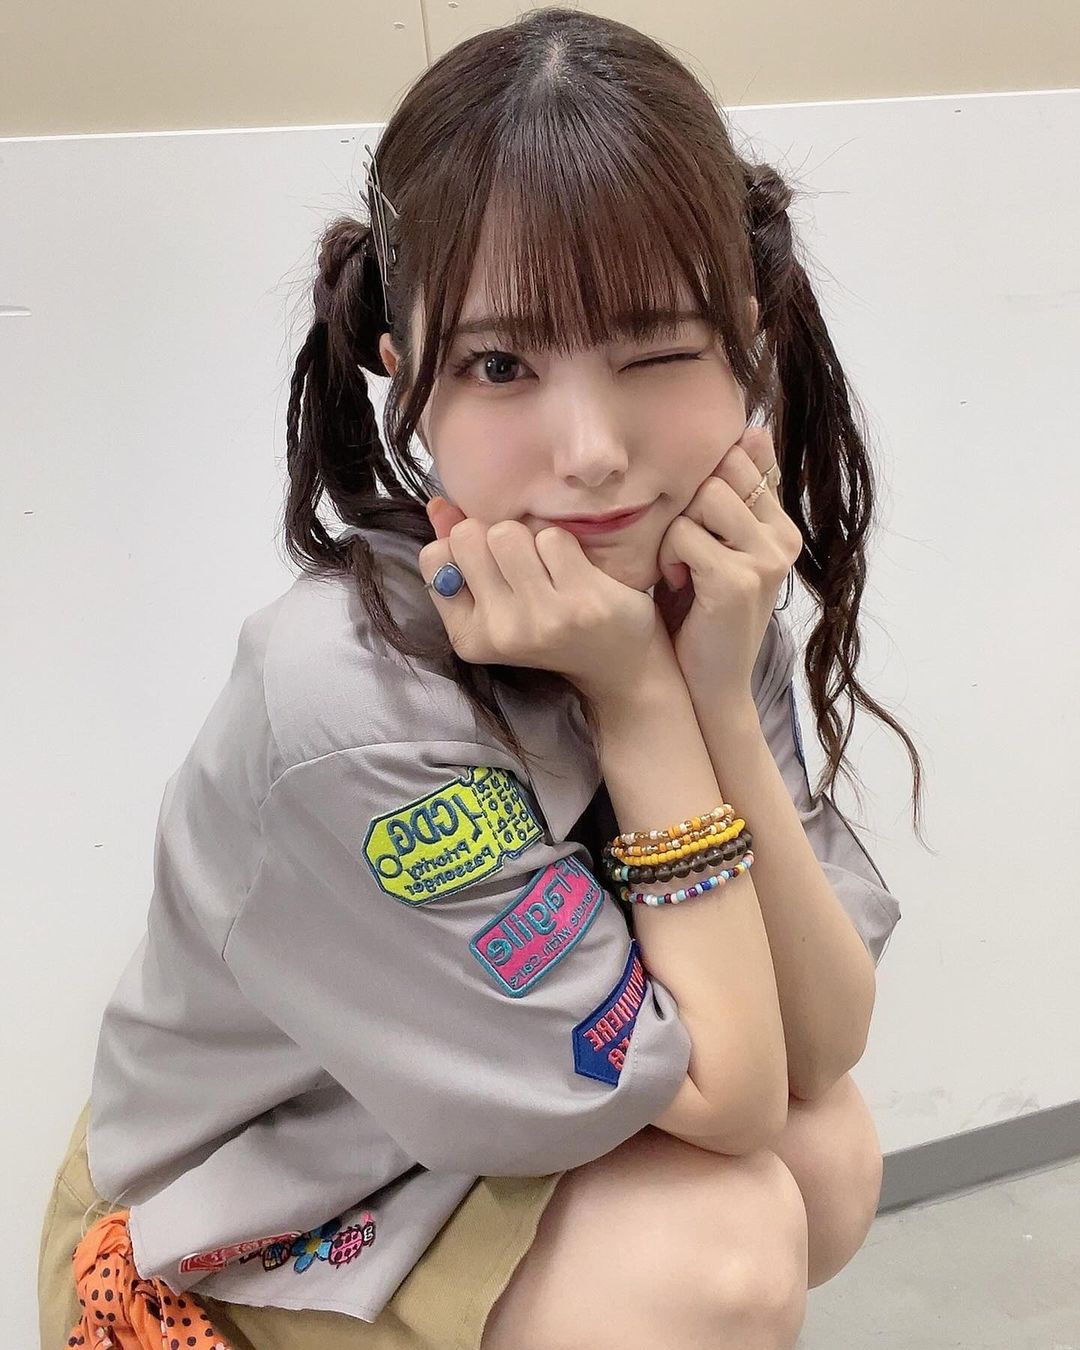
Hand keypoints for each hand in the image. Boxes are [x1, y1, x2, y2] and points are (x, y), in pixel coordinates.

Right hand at [420, 497, 669, 702]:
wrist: (619, 666)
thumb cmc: (550, 626)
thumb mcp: (497, 603)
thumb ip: (461, 555)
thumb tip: (438, 504)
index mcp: (469, 637)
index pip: (433, 558)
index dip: (460, 547)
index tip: (489, 566)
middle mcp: (500, 632)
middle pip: (469, 535)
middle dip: (494, 537)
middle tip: (522, 565)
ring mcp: (542, 618)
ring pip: (508, 533)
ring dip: (530, 539)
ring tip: (548, 567)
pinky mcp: (581, 600)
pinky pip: (553, 538)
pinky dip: (565, 545)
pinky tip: (576, 571)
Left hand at [653, 425, 802, 693]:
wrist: (708, 684)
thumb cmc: (699, 613)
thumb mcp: (716, 548)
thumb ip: (732, 498)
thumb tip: (753, 429)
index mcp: (782, 526)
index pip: (747, 459)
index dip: (707, 481)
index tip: (695, 525)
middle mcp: (783, 538)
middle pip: (724, 469)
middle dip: (689, 503)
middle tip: (682, 548)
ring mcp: (766, 558)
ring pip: (704, 496)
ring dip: (675, 532)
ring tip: (679, 568)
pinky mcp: (739, 579)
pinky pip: (684, 533)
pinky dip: (668, 558)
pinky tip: (678, 584)